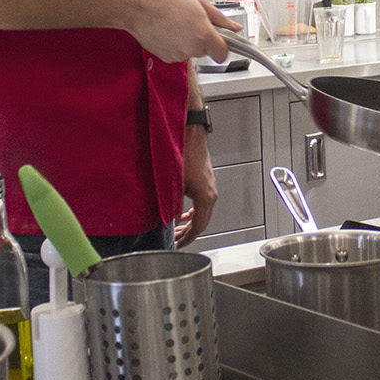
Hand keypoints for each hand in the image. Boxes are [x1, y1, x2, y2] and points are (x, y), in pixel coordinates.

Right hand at [127, 0, 235, 63]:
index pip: (223, 54)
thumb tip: (234, 28)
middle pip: (206, 51)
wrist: (137, 5)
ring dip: (188, 41)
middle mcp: (191, 49)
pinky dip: (175, 44)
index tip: (221, 40)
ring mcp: (177, 55)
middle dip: (203, 38)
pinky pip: (177, 53)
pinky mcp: (165, 57)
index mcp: (204, 35)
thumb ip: (220, 19)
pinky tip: (168, 29)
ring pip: (191, 51)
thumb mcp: (199, 2)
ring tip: (177, 22)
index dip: (223, 46)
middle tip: (193, 21)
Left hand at [174, 125, 216, 246]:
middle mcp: (211, 194)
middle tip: (176, 240)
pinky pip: (201, 204)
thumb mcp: (174, 184)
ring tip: (178, 230)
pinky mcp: (205, 182)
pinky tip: (183, 213)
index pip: (200, 226)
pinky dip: (192, 212)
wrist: (190, 135)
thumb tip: (168, 220)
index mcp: (206, 197)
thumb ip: (171, 205)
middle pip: (202, 222)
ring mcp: (210, 188)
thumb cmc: (184, 155)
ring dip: (190, 223)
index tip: (179, 245)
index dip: (188, 238)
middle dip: (188, 233)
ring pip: (202, 213)